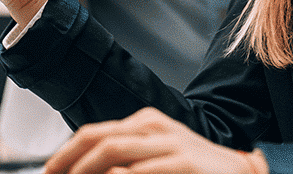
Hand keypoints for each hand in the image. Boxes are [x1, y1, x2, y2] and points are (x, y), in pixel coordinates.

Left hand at [46, 109, 267, 173]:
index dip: (64, 155)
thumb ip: (127, 159)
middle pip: (96, 139)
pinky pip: (143, 170)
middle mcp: (154, 127)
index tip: (49, 173)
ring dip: (84, 171)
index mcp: (144, 123)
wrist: (243, 173)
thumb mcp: (156, 158)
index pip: (91, 134)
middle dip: (66, 163)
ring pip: (113, 151)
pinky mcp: (185, 163)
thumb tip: (88, 169)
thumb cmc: (196, 171)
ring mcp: (170, 143)